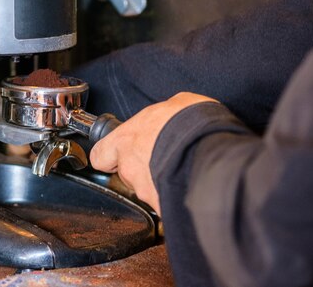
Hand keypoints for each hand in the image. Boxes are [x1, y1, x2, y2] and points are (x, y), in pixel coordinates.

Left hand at [90, 92, 217, 214]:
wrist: (211, 152)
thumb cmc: (193, 124)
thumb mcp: (177, 104)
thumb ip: (162, 116)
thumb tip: (169, 116)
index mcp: (126, 140)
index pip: (100, 155)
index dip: (109, 157)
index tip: (118, 154)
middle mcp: (130, 168)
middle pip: (126, 175)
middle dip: (142, 171)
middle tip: (161, 161)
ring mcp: (146, 191)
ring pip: (147, 191)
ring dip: (161, 184)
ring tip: (183, 172)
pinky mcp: (163, 208)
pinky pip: (166, 205)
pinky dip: (175, 199)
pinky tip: (191, 188)